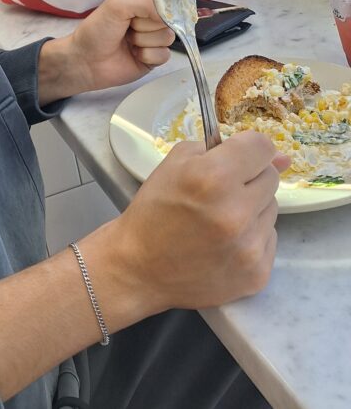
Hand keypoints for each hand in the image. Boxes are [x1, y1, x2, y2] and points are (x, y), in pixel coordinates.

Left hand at [38, 0, 174, 102]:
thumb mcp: (117, 6)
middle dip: (145, 24)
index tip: (142, 10)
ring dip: (144, 40)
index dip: (156, 4)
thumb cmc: (96, 31)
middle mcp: (148, 17)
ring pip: (168, 36)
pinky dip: (147, 55)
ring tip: (128, 41)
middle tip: (127, 27)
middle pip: (168, 17)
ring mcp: (152, 37)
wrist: (86, 61)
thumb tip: (167, 12)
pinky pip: (165, 54)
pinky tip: (134, 54)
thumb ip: (145, 2)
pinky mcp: (154, 57)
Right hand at [105, 132, 289, 316]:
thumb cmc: (154, 210)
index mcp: (213, 177)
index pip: (262, 146)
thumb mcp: (174, 164)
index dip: (248, 148)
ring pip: (272, 208)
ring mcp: (250, 246)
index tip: (236, 157)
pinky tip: (225, 242)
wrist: (140, 268)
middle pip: (270, 178)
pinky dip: (252, 236)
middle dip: (249, 178)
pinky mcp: (257, 273)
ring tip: (220, 219)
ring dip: (251, 208)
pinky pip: (270, 239)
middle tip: (221, 191)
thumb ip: (220, 149)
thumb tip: (280, 157)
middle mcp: (238, 211)